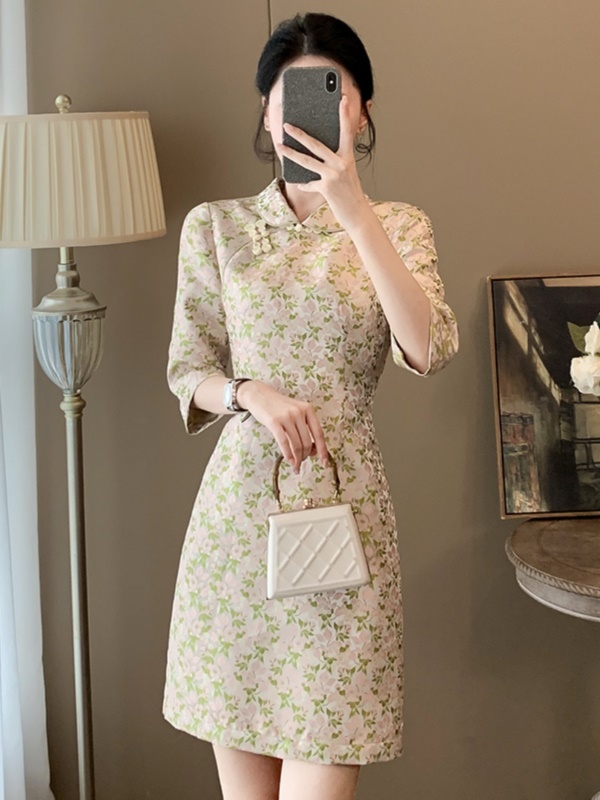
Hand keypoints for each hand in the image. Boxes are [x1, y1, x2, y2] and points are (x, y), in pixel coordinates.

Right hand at [237, 381, 328, 472]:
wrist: (259, 395)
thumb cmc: (279, 407)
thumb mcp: (296, 412)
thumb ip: (305, 428)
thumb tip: (313, 450)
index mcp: (308, 409)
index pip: (319, 434)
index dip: (322, 450)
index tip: (324, 463)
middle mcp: (299, 412)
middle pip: (307, 442)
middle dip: (305, 456)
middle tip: (301, 462)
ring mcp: (286, 416)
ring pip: (296, 444)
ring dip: (297, 459)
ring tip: (295, 465)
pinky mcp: (274, 422)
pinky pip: (284, 442)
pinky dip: (288, 455)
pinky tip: (289, 460)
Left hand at [280, 95, 370, 230]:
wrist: (357, 213)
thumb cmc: (349, 191)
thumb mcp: (346, 172)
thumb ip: (334, 161)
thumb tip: (313, 153)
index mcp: (347, 156)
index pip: (346, 131)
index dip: (344, 115)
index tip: (342, 98)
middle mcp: (341, 163)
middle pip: (316, 144)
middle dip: (299, 134)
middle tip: (286, 125)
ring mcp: (333, 175)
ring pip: (306, 161)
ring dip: (290, 154)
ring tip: (279, 146)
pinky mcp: (326, 188)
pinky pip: (308, 183)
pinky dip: (304, 184)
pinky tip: (300, 184)